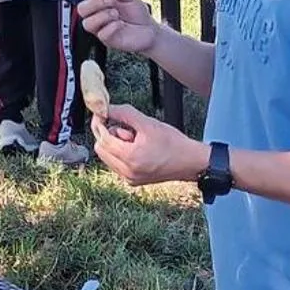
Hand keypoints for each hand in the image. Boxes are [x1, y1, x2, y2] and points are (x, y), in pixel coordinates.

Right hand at [78, 0, 157, 56]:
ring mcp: (101, 28)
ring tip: (116, 14)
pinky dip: (111, 27)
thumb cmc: (137, 14)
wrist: (149, 29)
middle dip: (95, 3)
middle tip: (110, 2)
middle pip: (81, 9)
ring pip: (87, 23)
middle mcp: (97, 15)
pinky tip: (120, 24)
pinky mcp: (108, 39)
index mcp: (101, 2)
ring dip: (102, 16)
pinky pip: (101, 34)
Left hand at [93, 104, 208, 186]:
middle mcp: (127, 172)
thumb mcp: (148, 123)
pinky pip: (116, 164)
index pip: (103, 140)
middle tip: (126, 128)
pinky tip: (136, 148)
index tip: (101, 114)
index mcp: (131, 158)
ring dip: (114, 145)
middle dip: (108, 135)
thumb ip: (124, 114)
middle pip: (101, 150)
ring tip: (135, 139)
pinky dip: (120, 154)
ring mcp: (129, 179)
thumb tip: (106, 108)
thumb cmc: (173, 142)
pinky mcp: (133, 181)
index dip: (99, 125)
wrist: (190, 161)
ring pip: (108, 157)